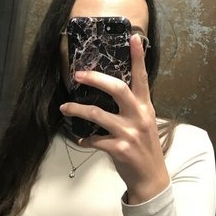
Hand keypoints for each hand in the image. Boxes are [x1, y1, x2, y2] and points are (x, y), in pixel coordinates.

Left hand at [60, 34, 169, 203]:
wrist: (151, 179)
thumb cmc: (144, 148)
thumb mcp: (144, 123)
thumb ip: (132, 107)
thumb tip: (111, 91)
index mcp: (145, 107)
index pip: (142, 78)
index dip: (138, 57)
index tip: (132, 37)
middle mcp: (139, 116)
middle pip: (117, 89)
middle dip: (95, 78)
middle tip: (78, 74)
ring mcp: (129, 133)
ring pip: (98, 114)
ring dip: (77, 109)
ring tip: (65, 107)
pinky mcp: (119, 148)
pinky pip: (94, 139)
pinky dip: (84, 139)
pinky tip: (81, 140)